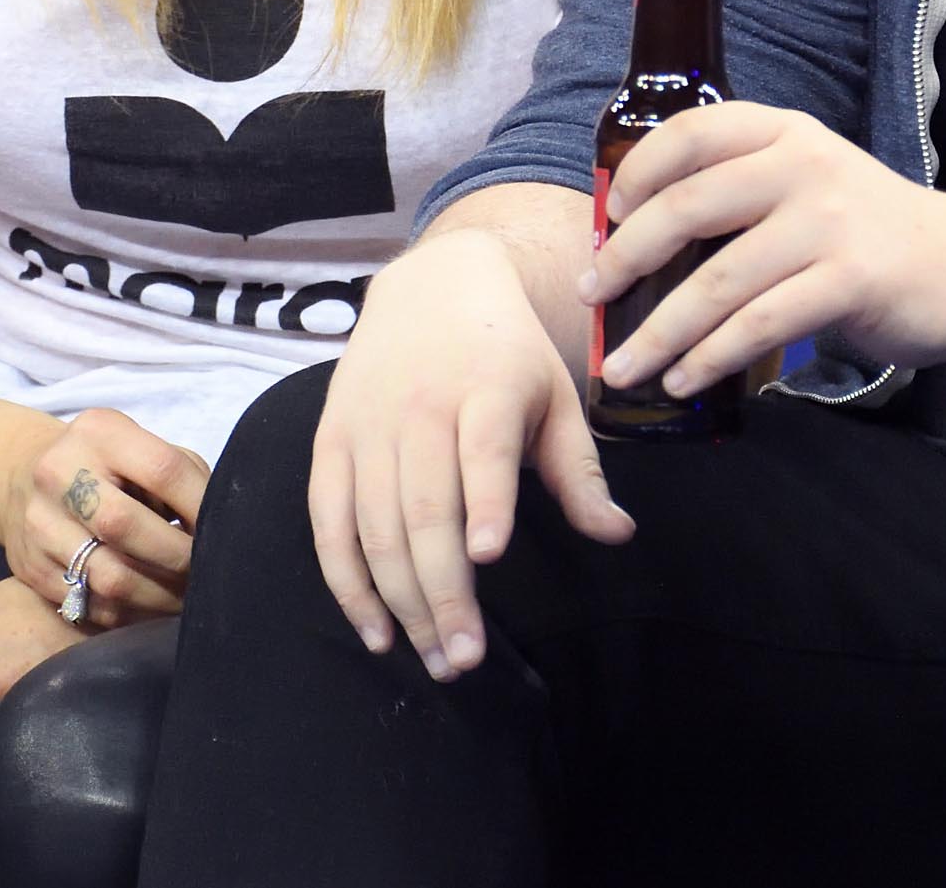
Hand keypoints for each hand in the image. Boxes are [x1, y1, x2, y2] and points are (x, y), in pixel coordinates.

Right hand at [0, 410, 208, 625]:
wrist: (21, 476)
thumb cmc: (106, 463)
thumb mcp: (139, 448)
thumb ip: (182, 477)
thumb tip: (222, 527)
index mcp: (99, 432)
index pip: (163, 469)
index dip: (200, 507)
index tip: (224, 532)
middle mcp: (59, 473)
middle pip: (125, 526)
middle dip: (178, 557)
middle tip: (206, 573)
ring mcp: (38, 524)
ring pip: (108, 577)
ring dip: (159, 596)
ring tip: (185, 598)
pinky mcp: (30, 568)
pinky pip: (90, 604)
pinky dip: (131, 613)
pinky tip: (151, 605)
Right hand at [310, 228, 633, 683]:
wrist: (431, 287)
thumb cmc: (506, 354)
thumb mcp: (555, 395)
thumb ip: (579, 471)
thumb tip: (618, 535)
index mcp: (487, 388)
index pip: (483, 448)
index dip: (484, 500)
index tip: (490, 555)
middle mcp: (419, 407)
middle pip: (424, 506)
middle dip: (442, 590)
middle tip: (464, 659)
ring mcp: (367, 426)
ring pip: (374, 525)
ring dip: (400, 601)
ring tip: (434, 658)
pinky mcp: (329, 441)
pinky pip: (328, 522)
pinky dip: (347, 581)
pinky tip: (376, 631)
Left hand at [580, 103, 945, 393]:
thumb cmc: (869, 233)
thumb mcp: (808, 183)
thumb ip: (740, 192)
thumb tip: (638, 240)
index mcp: (785, 133)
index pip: (691, 133)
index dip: (637, 173)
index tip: (606, 219)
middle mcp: (804, 166)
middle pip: (688, 207)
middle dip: (627, 259)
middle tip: (593, 296)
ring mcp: (829, 222)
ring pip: (718, 279)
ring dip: (660, 330)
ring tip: (625, 366)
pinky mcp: (850, 281)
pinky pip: (760, 324)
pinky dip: (712, 357)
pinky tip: (684, 379)